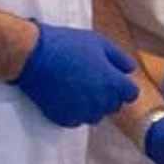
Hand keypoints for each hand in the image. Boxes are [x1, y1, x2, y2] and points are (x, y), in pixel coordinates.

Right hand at [11, 21, 138, 126]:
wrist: (32, 55)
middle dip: (107, 95)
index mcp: (113, 84)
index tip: (112, 79)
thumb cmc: (66, 45)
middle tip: (91, 80)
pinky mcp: (64, 118)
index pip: (131, 94)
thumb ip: (119, 58)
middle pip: (113, 106)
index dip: (122, 86)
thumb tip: (130, 70)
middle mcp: (101, 102)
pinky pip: (76, 120)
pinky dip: (73, 111)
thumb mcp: (99, 43)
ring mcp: (83, 112)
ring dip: (91, 106)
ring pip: (95, 116)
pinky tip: (65, 96)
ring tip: (77, 88)